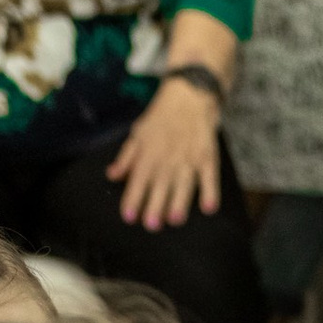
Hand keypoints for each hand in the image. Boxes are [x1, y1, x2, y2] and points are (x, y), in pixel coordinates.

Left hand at [108, 77, 223, 230]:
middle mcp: (168, 157)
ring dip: (179, 202)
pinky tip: (208, 208)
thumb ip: (127, 158)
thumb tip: (113, 175)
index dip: (133, 198)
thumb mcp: (138, 134)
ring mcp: (189, 158)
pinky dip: (210, 192)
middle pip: (160, 184)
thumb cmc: (161, 118)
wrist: (188, 96)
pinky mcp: (207, 157)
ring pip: (184, 184)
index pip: (138, 178)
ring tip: (175, 220)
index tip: (128, 216)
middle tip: (151, 225)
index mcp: (149, 152)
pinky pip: (210, 177)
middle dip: (155, 205)